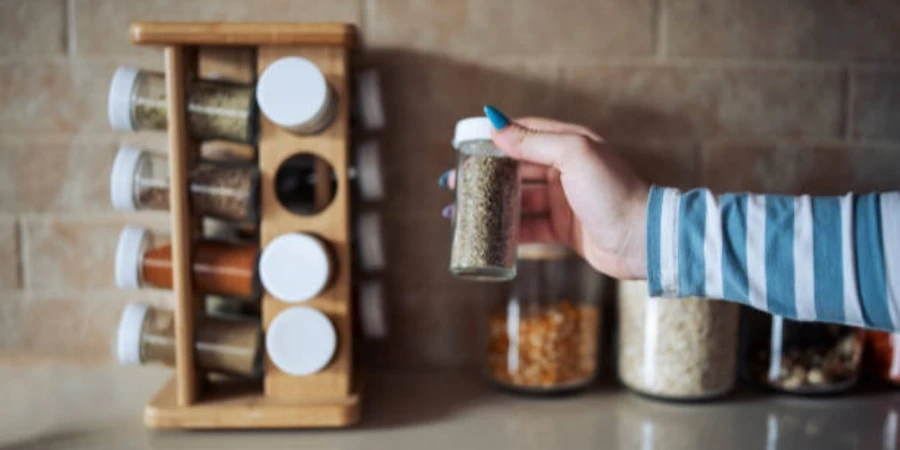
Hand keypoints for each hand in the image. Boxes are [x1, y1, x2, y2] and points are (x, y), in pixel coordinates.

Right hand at [440, 107, 648, 279]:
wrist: (643, 240)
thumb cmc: (613, 192)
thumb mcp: (574, 156)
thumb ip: (534, 141)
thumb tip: (495, 123)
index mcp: (569, 143)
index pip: (524, 132)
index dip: (493, 137)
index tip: (464, 146)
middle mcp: (566, 169)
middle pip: (516, 168)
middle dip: (484, 175)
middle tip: (453, 183)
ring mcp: (564, 200)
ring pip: (519, 200)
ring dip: (491, 204)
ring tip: (460, 210)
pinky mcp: (565, 229)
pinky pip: (529, 227)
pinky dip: (508, 231)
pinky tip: (486, 234)